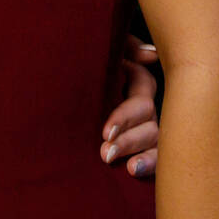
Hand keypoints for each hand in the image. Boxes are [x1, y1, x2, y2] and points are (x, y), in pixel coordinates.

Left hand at [98, 36, 159, 178]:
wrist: (62, 94)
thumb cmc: (85, 66)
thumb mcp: (105, 52)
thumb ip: (125, 47)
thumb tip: (151, 55)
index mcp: (134, 80)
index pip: (142, 89)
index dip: (125, 113)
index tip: (105, 132)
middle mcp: (144, 105)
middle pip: (147, 119)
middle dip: (128, 139)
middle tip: (105, 153)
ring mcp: (146, 127)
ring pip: (155, 139)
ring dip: (143, 155)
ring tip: (129, 169)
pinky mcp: (142, 147)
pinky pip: (157, 157)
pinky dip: (150, 164)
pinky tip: (136, 171)